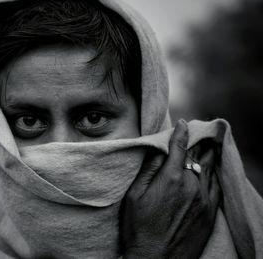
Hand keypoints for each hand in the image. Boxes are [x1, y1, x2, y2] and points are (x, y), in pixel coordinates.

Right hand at [120, 120, 220, 258]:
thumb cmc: (139, 228)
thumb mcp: (134, 195)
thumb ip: (148, 169)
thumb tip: (158, 150)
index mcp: (171, 178)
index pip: (179, 147)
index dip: (181, 132)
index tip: (183, 123)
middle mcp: (192, 185)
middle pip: (200, 155)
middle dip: (199, 141)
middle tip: (199, 131)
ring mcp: (204, 200)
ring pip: (211, 169)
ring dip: (209, 155)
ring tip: (208, 145)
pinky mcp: (211, 213)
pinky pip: (217, 186)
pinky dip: (215, 173)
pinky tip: (213, 170)